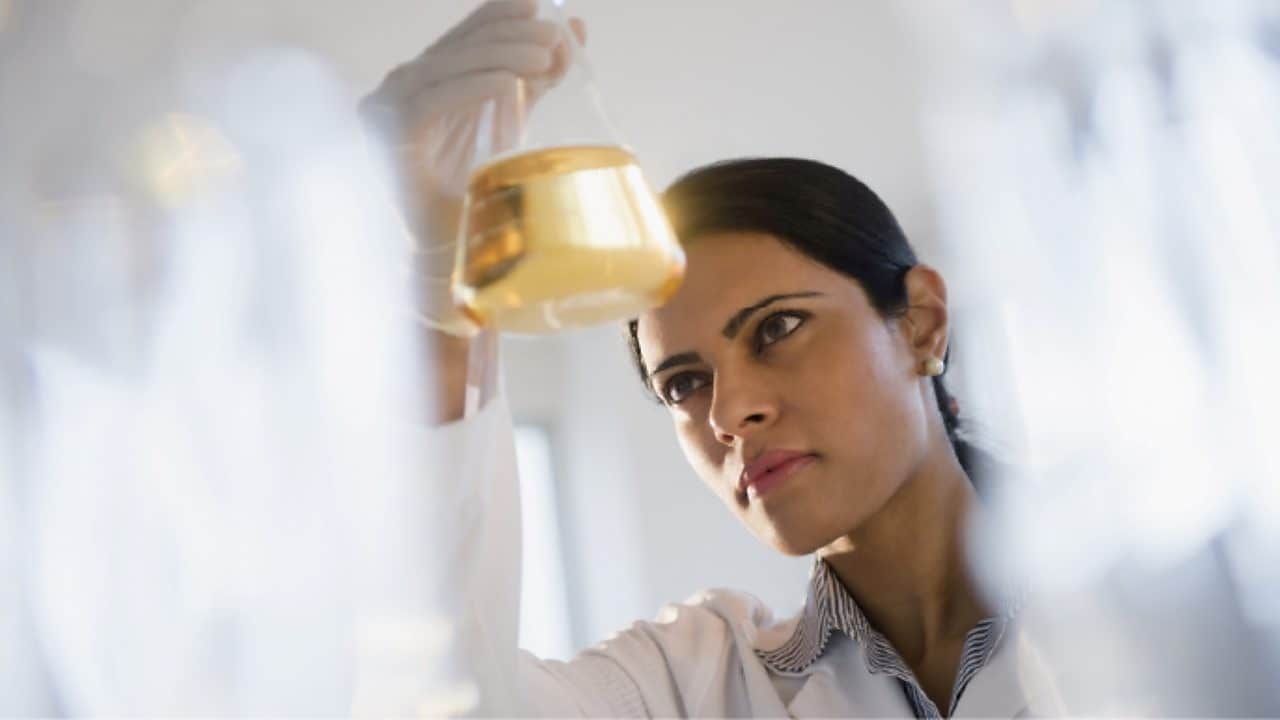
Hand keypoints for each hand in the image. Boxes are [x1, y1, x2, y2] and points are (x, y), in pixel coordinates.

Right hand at [359, 0, 585, 257]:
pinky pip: (433, 100)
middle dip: (512, 34)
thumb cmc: (470, 189)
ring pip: (450, 65)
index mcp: (434, 78)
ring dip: (500, 55)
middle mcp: (409, 84)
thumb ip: (537, 79)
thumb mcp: (512, 122)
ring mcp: (393, 105)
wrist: (442, 248)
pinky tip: (507, 84)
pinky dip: (472, 87)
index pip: (469, 33)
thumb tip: (575, 30)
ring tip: (544, 56)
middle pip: (462, 45)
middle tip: (555, 38)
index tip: (542, 8)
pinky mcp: (392, 133)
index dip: (502, 15)